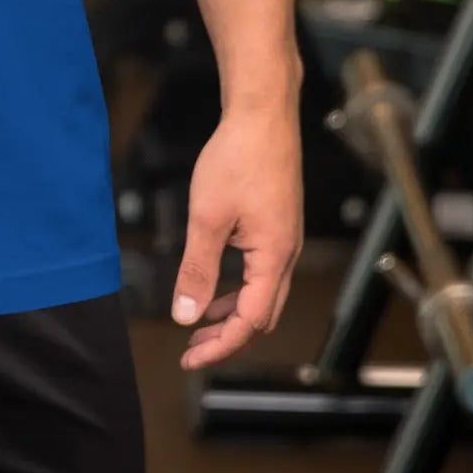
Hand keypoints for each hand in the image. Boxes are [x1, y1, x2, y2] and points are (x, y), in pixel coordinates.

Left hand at [172, 99, 302, 370]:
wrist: (263, 114)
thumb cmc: (238, 158)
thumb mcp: (208, 217)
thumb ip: (197, 269)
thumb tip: (185, 315)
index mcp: (274, 258)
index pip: (249, 322)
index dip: (219, 345)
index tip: (189, 358)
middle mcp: (286, 254)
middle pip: (261, 315)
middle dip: (227, 336)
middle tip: (192, 347)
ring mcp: (285, 238)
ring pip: (263, 294)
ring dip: (233, 312)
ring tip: (200, 321)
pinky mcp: (278, 224)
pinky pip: (261, 271)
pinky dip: (239, 287)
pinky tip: (216, 281)